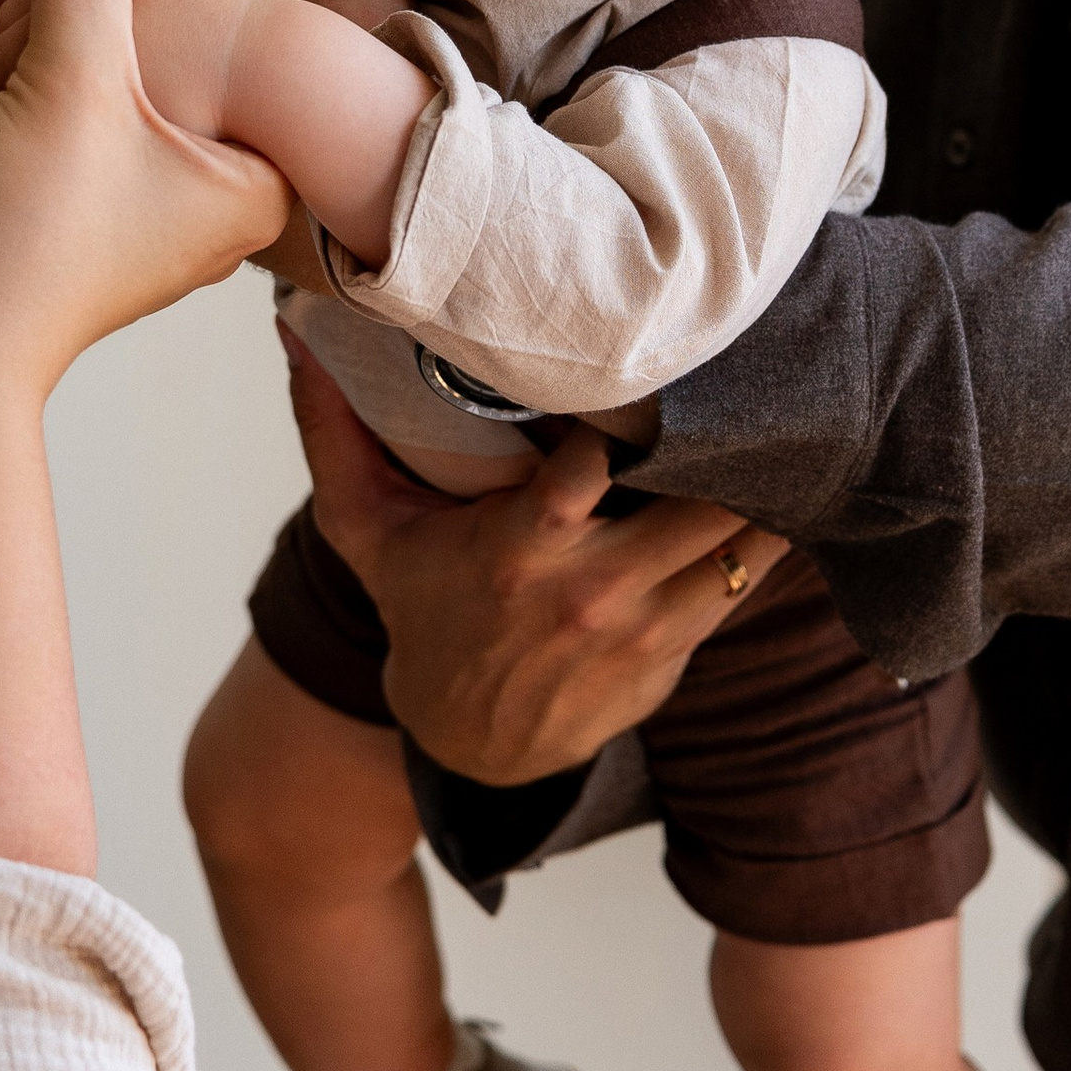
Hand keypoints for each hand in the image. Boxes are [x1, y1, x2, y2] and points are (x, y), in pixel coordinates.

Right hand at [0, 0, 289, 391]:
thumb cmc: (26, 242)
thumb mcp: (66, 86)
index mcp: (254, 185)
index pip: (273, 66)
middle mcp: (213, 207)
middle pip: (197, 72)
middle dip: (147, 14)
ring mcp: (146, 218)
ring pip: (130, 96)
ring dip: (83, 45)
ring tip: (50, 14)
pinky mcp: (80, 225)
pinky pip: (81, 128)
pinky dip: (49, 88)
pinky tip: (4, 68)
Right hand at [282, 331, 787, 780]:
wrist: (468, 740)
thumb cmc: (420, 609)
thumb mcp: (364, 529)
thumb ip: (330, 431)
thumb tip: (291, 330)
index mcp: (522, 545)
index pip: (605, 461)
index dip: (646, 405)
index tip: (665, 347)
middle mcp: (591, 587)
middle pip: (696, 497)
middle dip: (729, 434)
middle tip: (750, 363)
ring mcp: (643, 624)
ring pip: (740, 539)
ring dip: (763, 478)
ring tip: (779, 409)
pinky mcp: (676, 647)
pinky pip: (747, 577)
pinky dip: (766, 527)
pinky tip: (777, 475)